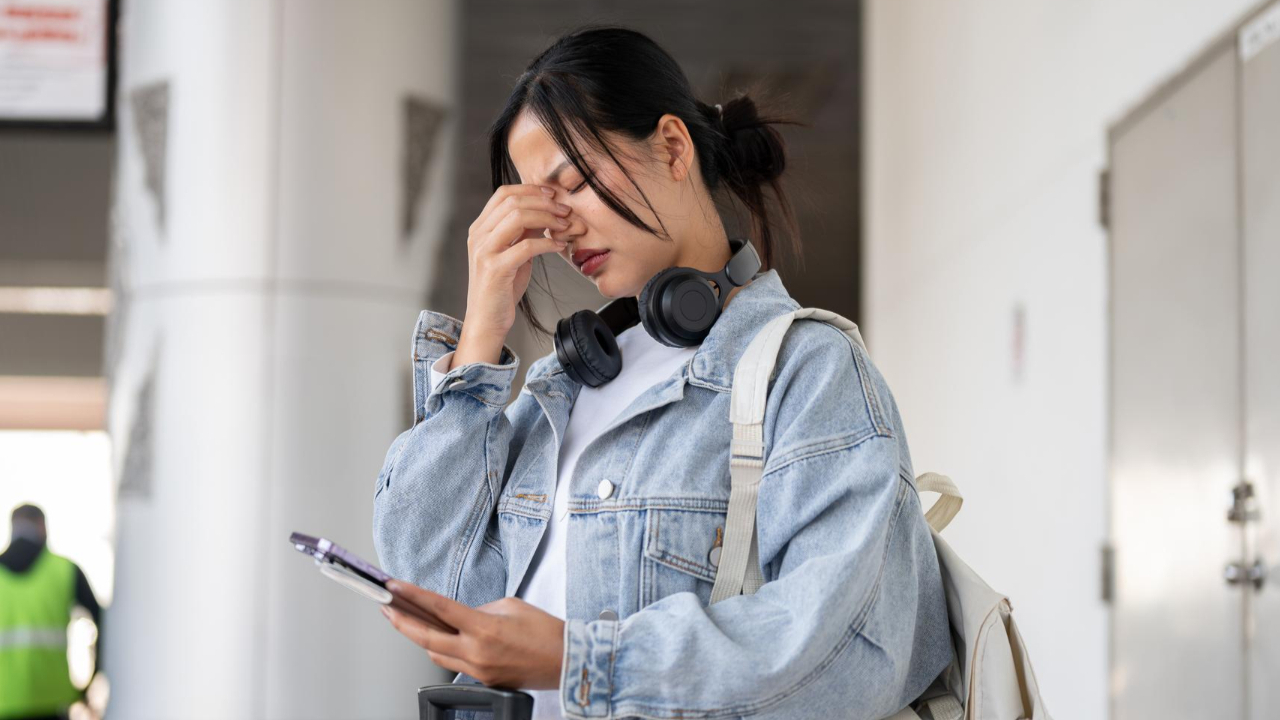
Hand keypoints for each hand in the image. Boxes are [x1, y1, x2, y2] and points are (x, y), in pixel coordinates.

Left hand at [381, 580, 565, 689]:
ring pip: (436, 654)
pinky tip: (439, 638)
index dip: (412, 596)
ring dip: (421, 638)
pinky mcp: (484, 680)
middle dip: (402, 623)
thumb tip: (462, 615)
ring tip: (409, 621)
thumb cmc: (545, 631)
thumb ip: (480, 609)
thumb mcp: (510, 606)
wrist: (567, 660)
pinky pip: (454, 664)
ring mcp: (478, 670)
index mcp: (483, 628)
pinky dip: (443, 650)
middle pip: (426, 639)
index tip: (394, 587)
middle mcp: (476, 652)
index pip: (439, 609)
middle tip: (387, 608)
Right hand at [463, 184, 573, 338]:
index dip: (531, 189)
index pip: (504, 193)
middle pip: (513, 201)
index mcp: (480, 228)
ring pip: (518, 217)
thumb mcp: (513, 253)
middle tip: (566, 211)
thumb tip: (545, 211)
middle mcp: (478, 235)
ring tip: (565, 226)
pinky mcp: (495, 269)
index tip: (553, 195)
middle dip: (544, 202)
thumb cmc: (501, 288)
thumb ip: (524, 232)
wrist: (487, 320)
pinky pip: (526, 246)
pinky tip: (559, 246)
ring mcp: (484, 251)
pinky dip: (547, 243)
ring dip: (548, 218)